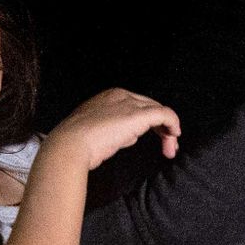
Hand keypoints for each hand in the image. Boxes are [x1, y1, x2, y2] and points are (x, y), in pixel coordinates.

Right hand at [41, 87, 183, 176]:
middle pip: (150, 107)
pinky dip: (173, 124)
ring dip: (168, 131)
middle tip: (167, 147)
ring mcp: (129, 103)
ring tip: (170, 149)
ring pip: (158, 112)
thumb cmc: (76, 144)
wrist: (70, 145)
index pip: (136, 106)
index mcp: (108, 97)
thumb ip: (113, 130)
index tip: (152, 140)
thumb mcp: (95, 132)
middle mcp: (120, 95)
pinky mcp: (138, 115)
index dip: (148, 124)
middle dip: (161, 128)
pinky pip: (164, 114)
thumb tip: (129, 136)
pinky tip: (175, 136)